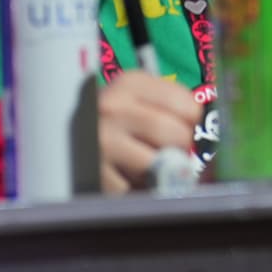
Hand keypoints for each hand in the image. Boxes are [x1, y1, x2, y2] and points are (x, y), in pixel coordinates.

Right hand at [98, 71, 200, 194]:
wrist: (63, 133)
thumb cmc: (116, 118)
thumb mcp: (138, 98)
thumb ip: (172, 107)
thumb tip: (208, 134)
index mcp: (131, 83)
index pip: (189, 107)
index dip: (191, 122)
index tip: (179, 125)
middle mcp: (113, 108)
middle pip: (176, 135)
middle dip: (179, 147)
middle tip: (164, 149)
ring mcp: (102, 143)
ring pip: (161, 164)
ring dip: (160, 171)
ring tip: (144, 162)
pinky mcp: (96, 175)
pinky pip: (137, 188)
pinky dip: (137, 188)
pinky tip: (125, 175)